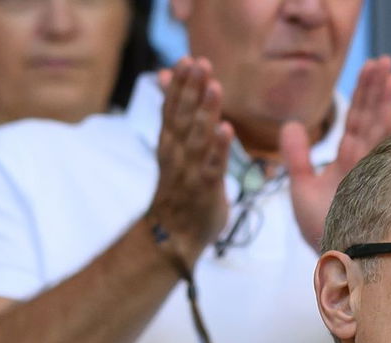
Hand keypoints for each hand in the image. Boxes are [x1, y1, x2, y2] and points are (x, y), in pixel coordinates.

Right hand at [146, 56, 232, 263]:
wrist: (172, 236)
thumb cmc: (178, 188)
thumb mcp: (172, 147)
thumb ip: (173, 112)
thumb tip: (164, 76)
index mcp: (169, 143)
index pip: (172, 109)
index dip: (179, 84)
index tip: (186, 60)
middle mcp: (176, 154)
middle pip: (183, 118)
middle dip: (191, 90)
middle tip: (200, 63)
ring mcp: (189, 172)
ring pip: (197, 138)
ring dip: (205, 112)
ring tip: (214, 87)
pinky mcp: (205, 189)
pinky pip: (213, 166)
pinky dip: (219, 148)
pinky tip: (226, 129)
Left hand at [281, 55, 390, 250]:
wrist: (330, 262)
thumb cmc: (320, 228)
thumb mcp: (301, 189)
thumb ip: (297, 156)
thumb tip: (292, 123)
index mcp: (347, 160)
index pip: (355, 120)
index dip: (363, 94)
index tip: (372, 66)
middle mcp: (363, 165)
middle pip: (370, 120)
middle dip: (376, 91)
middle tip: (385, 61)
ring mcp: (373, 177)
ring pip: (379, 136)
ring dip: (386, 107)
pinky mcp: (377, 192)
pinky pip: (387, 163)